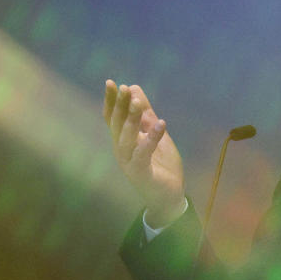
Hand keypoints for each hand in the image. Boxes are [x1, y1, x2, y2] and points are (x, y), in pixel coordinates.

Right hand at [103, 79, 185, 227]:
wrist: (169, 196)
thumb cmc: (161, 165)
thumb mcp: (156, 134)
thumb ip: (146, 114)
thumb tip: (135, 89)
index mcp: (123, 141)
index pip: (113, 118)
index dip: (111, 101)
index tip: (111, 83)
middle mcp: (121, 151)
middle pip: (117, 125)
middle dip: (120, 106)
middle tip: (124, 88)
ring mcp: (129, 162)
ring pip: (126, 138)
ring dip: (132, 120)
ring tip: (138, 103)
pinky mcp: (141, 173)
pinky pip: (143, 154)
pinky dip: (151, 138)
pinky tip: (160, 124)